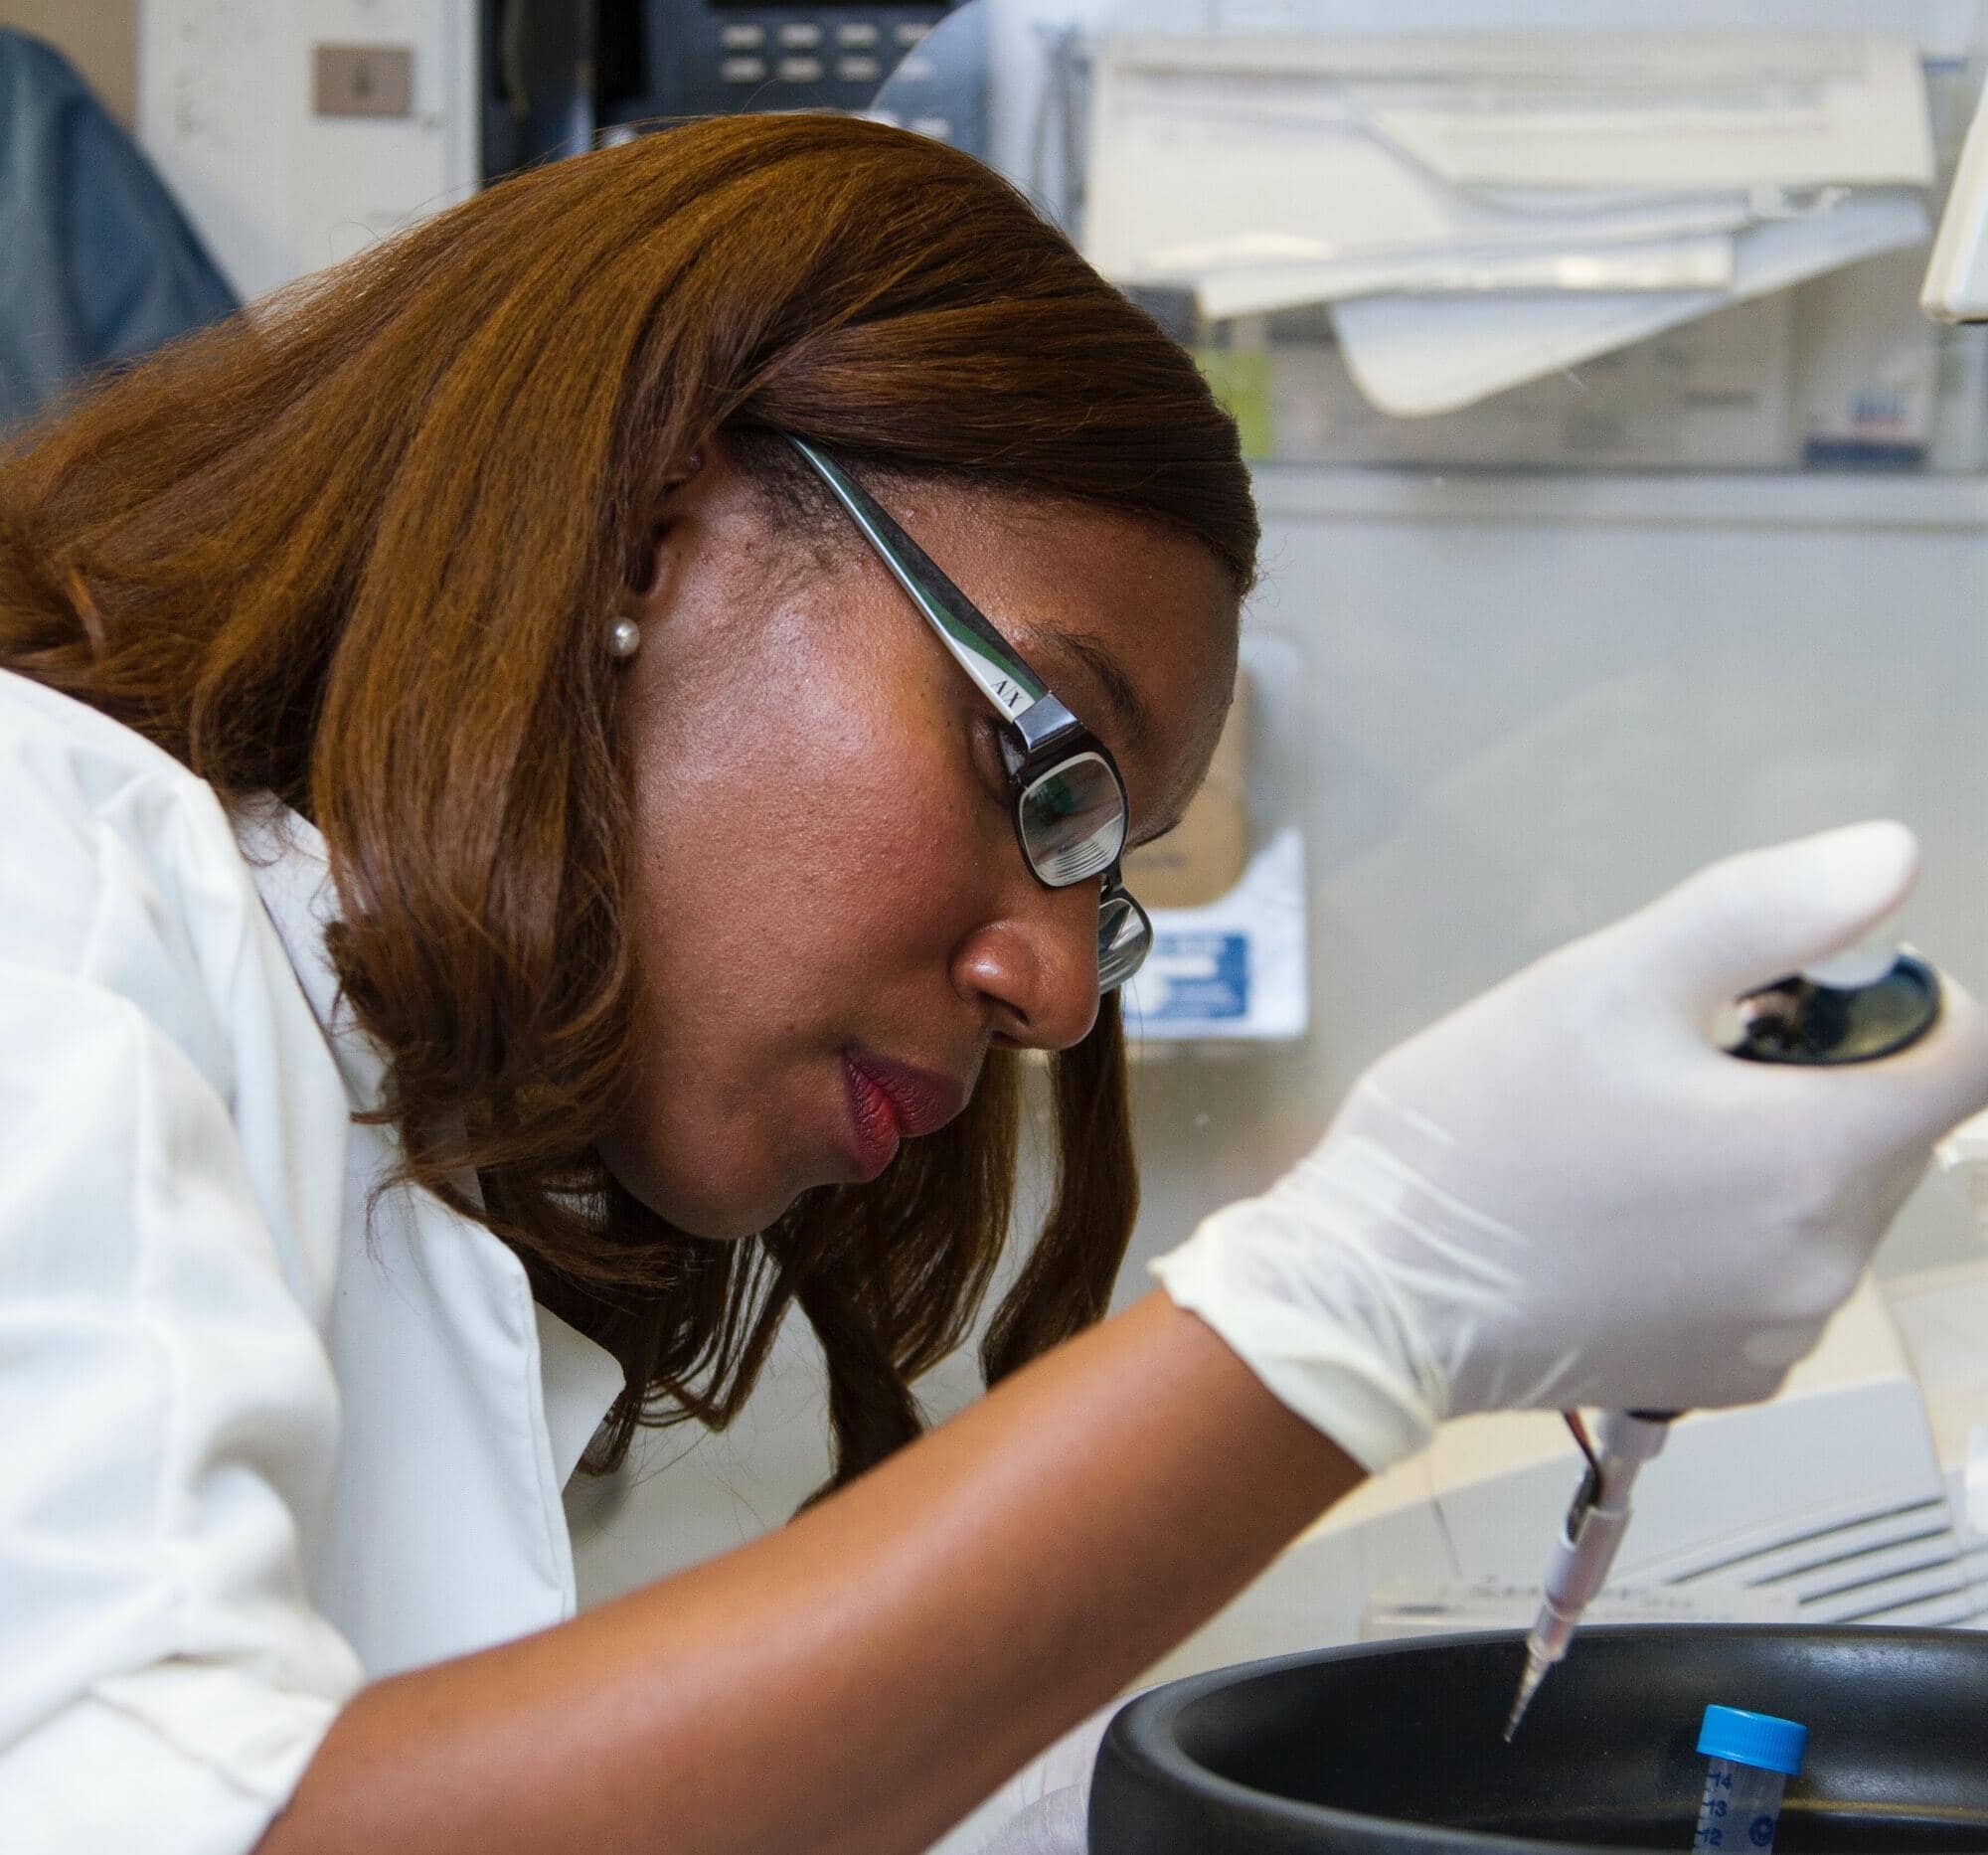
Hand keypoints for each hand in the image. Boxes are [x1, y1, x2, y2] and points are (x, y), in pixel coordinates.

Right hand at [1153, 822, 1987, 1471]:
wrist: (1370, 1294)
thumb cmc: (1471, 1133)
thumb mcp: (1604, 983)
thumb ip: (1763, 911)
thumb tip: (1891, 859)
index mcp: (1809, 1154)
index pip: (1966, 1056)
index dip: (1901, 999)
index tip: (1791, 995)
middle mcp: (1823, 1261)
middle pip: (1896, 1129)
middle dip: (1812, 1078)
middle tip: (1670, 1065)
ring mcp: (1781, 1330)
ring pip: (1837, 1203)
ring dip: (1773, 1158)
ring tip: (1633, 1146)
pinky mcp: (1734, 1376)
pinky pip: (1784, 1277)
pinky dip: (1736, 1237)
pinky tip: (1629, 1219)